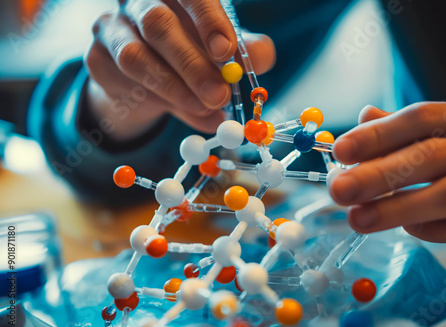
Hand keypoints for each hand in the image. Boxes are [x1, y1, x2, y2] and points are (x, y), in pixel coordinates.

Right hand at [84, 0, 274, 140]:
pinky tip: (181, 111)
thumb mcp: (224, 50)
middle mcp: (139, 1)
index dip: (208, 19)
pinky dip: (157, 102)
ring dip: (174, 89)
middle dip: (193, 65)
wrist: (146, 78)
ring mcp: (112, 28)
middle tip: (219, 95)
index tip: (227, 51)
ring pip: (135, 57)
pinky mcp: (96, 58)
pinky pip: (122, 83)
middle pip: (159, 24)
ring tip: (206, 109)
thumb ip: (246, 51)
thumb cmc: (192, 53)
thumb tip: (263, 58)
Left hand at [330, 99, 445, 242]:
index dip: (379, 134)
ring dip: (400, 207)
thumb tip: (365, 117)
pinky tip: (411, 231)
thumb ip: (418, 126)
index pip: (423, 117)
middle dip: (380, 173)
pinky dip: (441, 230)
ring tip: (357, 218)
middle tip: (338, 190)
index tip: (340, 149)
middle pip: (432, 155)